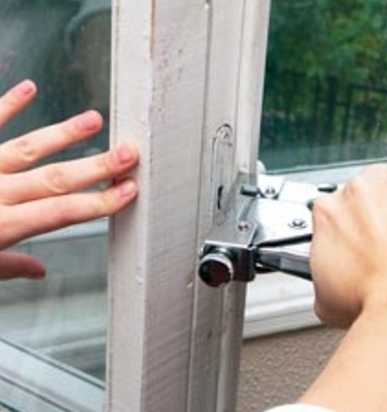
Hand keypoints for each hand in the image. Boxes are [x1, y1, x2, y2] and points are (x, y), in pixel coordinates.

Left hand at [0, 80, 138, 279]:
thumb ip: (8, 267)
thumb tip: (41, 270)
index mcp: (0, 229)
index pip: (63, 214)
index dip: (100, 203)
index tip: (128, 191)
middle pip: (56, 180)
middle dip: (98, 168)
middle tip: (129, 153)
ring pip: (27, 149)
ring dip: (64, 134)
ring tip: (94, 120)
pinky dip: (6, 104)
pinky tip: (27, 88)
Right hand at [310, 164, 386, 327]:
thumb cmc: (372, 302)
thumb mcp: (324, 296)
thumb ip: (324, 271)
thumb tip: (332, 278)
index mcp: (329, 211)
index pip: (335, 207)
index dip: (349, 225)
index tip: (359, 239)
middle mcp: (358, 191)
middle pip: (365, 191)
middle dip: (374, 212)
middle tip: (386, 241)